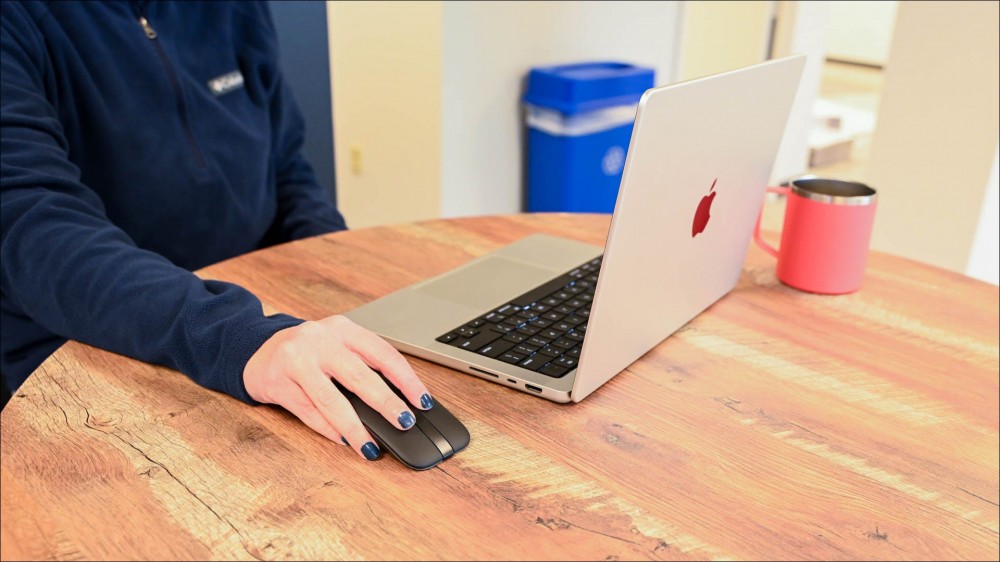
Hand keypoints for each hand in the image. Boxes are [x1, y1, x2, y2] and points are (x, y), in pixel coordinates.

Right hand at [244, 315, 433, 460]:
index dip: (406, 379)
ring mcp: (296, 360)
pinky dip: (329, 430)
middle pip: (359, 375)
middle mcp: (319, 340)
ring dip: (355, 427)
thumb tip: (400, 404)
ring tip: (371, 447)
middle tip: (405, 423)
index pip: (382, 353)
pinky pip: (308, 412)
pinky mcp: (277, 383)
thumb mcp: (336, 348)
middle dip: (386, 403)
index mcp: (342, 329)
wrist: (256, 350)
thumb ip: (362, 367)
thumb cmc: (307, 353)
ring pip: (331, 399)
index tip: (423, 401)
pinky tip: (344, 441)